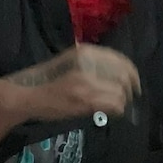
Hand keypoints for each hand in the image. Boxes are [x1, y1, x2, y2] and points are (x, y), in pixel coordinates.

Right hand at [7, 44, 140, 120]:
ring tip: (119, 105)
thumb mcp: (68, 63)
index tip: (134, 81)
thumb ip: (90, 64)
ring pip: (119, 91)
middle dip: (130, 87)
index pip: (118, 58)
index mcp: (84, 52)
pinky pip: (112, 104)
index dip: (131, 71)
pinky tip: (112, 111)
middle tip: (132, 95)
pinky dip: (117, 109)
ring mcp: (87, 82)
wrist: (28, 96)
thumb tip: (115, 72)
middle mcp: (88, 63)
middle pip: (123, 74)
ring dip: (122, 100)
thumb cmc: (46, 80)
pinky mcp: (85, 100)